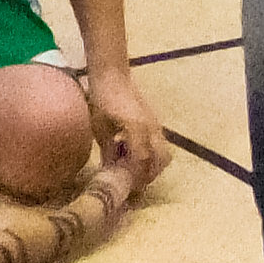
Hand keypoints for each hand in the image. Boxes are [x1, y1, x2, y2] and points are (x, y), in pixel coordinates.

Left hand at [84, 69, 171, 191]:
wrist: (112, 75)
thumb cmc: (102, 98)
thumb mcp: (99, 125)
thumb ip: (107, 149)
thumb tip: (110, 170)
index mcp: (136, 129)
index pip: (142, 160)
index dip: (136, 176)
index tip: (128, 187)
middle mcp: (151, 128)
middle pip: (160, 160)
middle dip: (149, 174)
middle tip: (134, 182)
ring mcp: (156, 124)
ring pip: (165, 153)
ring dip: (153, 165)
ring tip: (135, 170)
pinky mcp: (155, 122)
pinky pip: (160, 144)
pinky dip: (153, 154)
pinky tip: (134, 154)